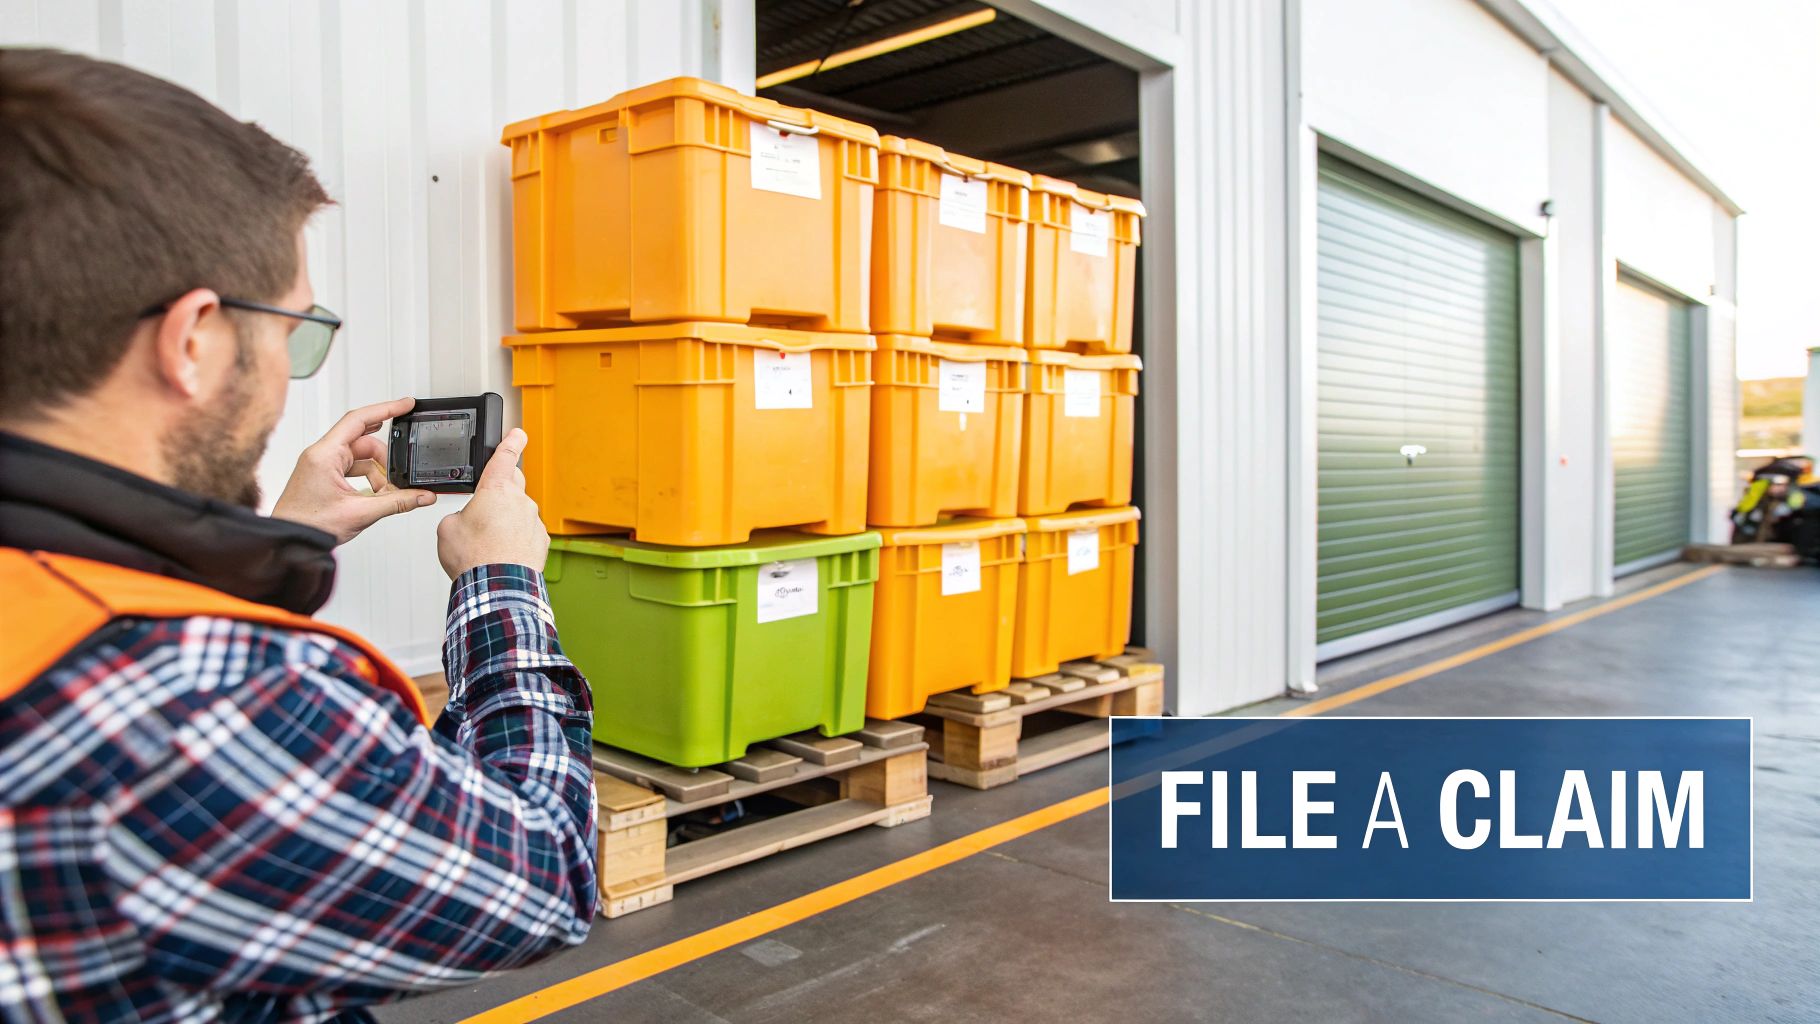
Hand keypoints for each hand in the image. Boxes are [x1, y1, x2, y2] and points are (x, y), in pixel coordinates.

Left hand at [272, 397, 436, 544]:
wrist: (287, 541)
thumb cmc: (307, 526)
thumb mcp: (360, 513)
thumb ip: (397, 502)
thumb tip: (421, 496)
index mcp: (324, 455)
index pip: (358, 420)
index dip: (386, 409)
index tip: (405, 404)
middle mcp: (321, 455)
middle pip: (364, 443)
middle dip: (386, 460)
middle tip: (399, 479)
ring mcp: (322, 465)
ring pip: (360, 458)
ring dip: (378, 474)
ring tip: (386, 495)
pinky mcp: (324, 476)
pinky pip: (353, 468)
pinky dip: (369, 480)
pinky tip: (376, 496)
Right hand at [436, 428, 547, 578]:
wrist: (498, 587)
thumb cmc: (474, 558)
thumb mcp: (447, 529)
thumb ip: (459, 515)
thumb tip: (467, 521)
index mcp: (496, 490)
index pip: (505, 457)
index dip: (512, 441)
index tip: (518, 432)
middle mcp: (520, 502)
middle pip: (513, 484)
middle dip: (501, 489)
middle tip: (487, 506)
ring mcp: (533, 521)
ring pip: (519, 512)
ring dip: (506, 521)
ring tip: (488, 542)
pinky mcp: (541, 541)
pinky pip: (527, 532)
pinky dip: (516, 539)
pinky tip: (501, 553)